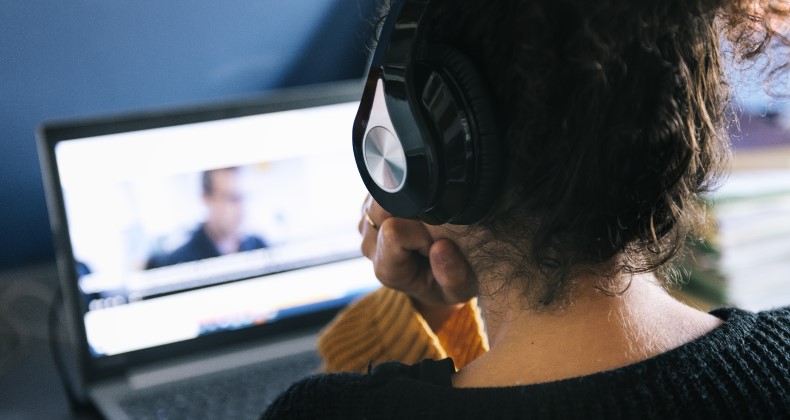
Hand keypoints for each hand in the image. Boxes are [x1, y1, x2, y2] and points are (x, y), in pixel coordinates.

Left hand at [359, 196, 476, 329]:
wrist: (436, 276)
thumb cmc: (448, 282)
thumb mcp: (459, 288)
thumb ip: (452, 275)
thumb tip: (441, 247)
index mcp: (387, 268)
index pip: (393, 232)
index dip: (421, 231)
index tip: (438, 242)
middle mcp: (370, 246)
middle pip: (381, 208)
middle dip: (413, 210)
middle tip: (433, 228)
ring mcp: (366, 226)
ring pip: (380, 195)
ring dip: (407, 201)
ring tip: (424, 224)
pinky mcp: (370, 208)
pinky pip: (383, 188)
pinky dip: (403, 195)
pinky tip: (415, 215)